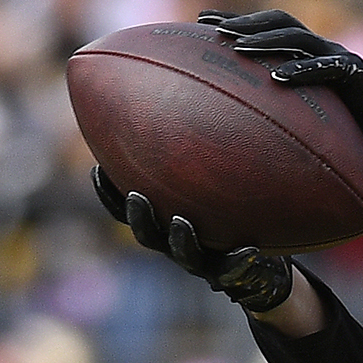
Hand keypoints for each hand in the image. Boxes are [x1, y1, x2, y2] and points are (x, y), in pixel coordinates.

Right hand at [92, 167, 294, 312]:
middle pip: (147, 234)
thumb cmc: (238, 209)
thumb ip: (205, 148)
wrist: (266, 263)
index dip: (109, 192)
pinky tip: (250, 250)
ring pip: (185, 255)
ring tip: (183, 222)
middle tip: (136, 196)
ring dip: (181, 239)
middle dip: (138, 216)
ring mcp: (206, 261)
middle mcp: (178, 241)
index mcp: (167, 219)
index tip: (97, 168)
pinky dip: (240, 259)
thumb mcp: (220, 177)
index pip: (127, 207)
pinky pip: (236, 268)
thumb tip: (197, 88)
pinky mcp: (235, 274)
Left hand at [200, 10, 362, 175]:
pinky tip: (277, 77)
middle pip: (281, 21)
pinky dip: (302, 70)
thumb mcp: (312, 115)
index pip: (270, 27)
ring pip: (299, 38)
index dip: (238, 20)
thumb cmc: (356, 128)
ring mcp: (341, 59)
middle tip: (214, 29)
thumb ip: (284, 111)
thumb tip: (239, 128)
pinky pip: (328, 68)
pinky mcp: (357, 76)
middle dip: (246, 22)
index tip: (202, 21)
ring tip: (237, 48)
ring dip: (266, 41)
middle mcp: (324, 49)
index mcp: (311, 53)